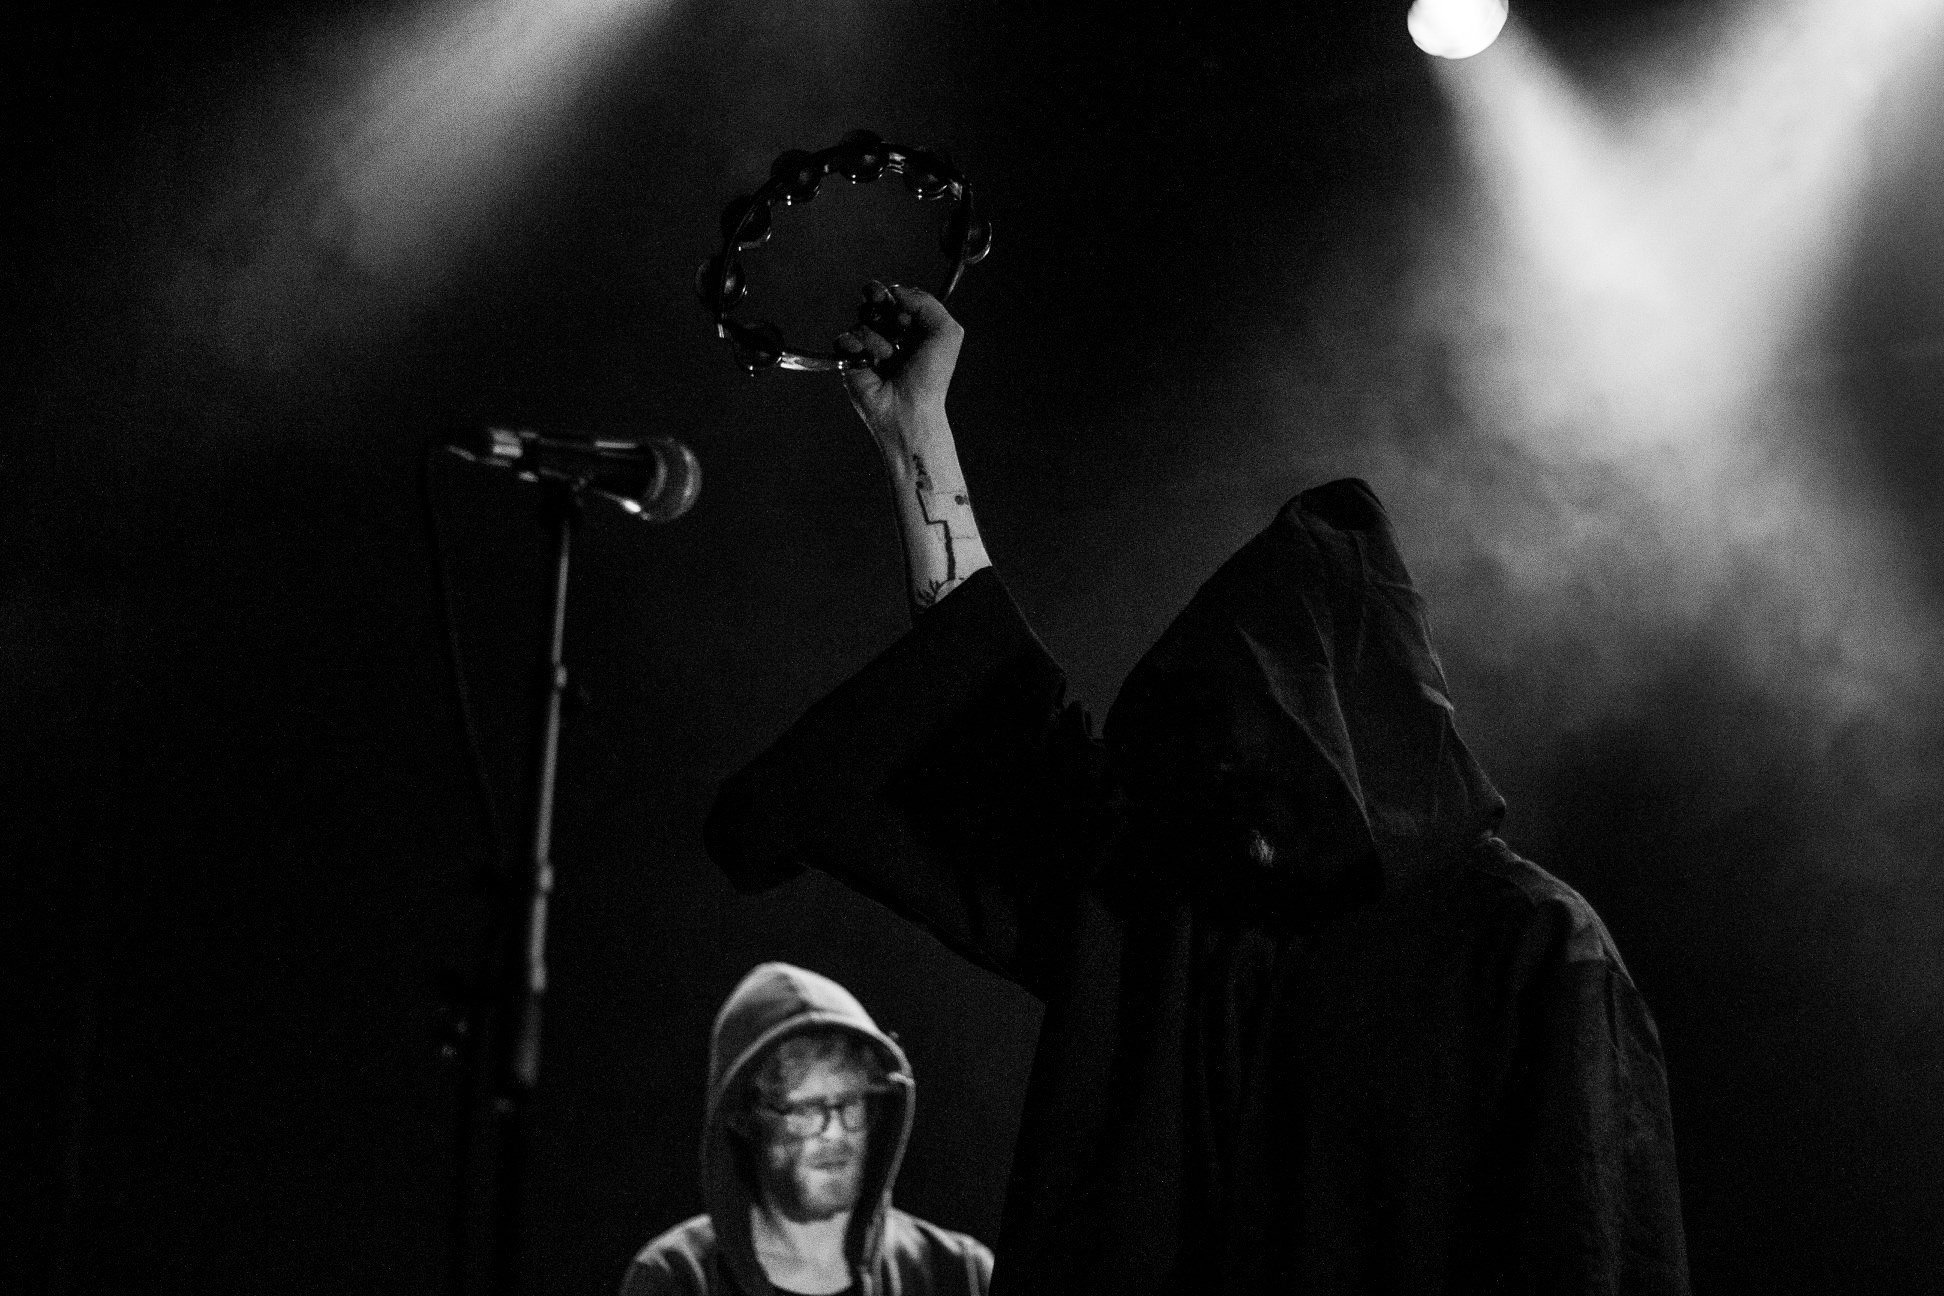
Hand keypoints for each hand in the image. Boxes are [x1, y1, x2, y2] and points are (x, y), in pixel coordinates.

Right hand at [835, 282, 963, 455]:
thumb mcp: (946, 333)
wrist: (909, 409)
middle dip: (876, 297)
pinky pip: (844, 339)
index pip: (899, 297)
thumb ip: (927, 302)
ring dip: (876, 336)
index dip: (897, 295)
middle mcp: (892, 336)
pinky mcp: (851, 360)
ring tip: (888, 356)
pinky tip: (867, 358)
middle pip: (875, 301)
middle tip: (879, 301)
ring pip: (862, 321)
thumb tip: (898, 290)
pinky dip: (854, 345)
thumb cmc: (931, 378)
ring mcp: (870, 348)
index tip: (901, 304)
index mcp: (914, 328)